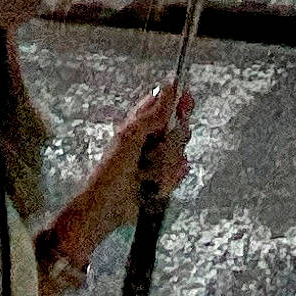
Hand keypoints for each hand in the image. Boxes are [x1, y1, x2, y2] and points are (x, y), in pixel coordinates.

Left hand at [108, 81, 192, 203]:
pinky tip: (157, 185)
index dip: (178, 101)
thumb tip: (170, 87)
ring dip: (165, 164)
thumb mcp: (130, 137)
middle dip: (172, 140)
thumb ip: (152, 115)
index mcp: (139, 122)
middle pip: (179, 127)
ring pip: (179, 151)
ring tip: (147, 173)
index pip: (165, 102)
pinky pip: (178, 172)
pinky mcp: (164, 178)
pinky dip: (169, 179)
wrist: (109, 208)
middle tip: (157, 150)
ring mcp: (159, 158)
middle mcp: (151, 138)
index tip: (187, 104)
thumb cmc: (112, 171)